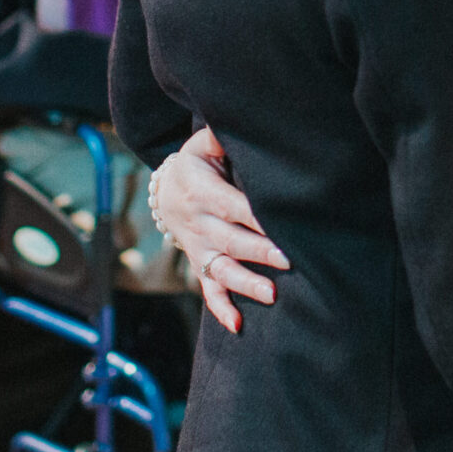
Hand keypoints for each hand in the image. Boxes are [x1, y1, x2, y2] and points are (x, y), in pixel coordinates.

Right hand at [157, 127, 287, 333]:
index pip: (232, 205)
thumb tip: (238, 126)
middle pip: (231, 240)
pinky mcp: (200, 264)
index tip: (282, 223)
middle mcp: (199, 224)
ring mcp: (198, 249)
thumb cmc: (196, 164)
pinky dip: (221, 308)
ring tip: (271, 295)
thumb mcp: (201, 145)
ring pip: (221, 269)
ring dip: (246, 283)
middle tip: (288, 259)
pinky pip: (209, 289)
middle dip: (260, 251)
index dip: (256, 217)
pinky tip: (238, 325)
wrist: (163, 192)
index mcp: (202, 192)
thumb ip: (218, 137)